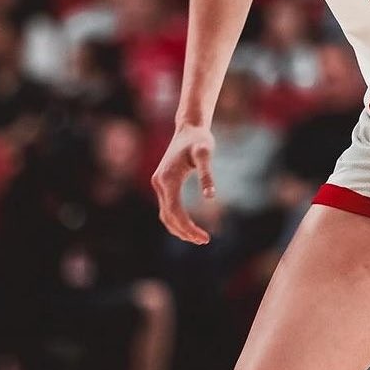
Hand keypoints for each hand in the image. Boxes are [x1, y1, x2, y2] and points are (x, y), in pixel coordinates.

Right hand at [152, 123, 216, 244]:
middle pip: (168, 216)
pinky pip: (166, 207)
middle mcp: (159, 183)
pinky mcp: (162, 183)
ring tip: (199, 238)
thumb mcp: (205, 154)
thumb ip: (207, 175)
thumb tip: (210, 197)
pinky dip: (176, 220)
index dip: (188, 227)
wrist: (188, 128)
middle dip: (185, 232)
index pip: (175, 211)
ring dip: (179, 229)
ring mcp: (158, 183)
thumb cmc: (199, 140)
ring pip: (165, 214)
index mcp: (168, 178)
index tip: (205, 238)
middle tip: (204, 240)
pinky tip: (189, 226)